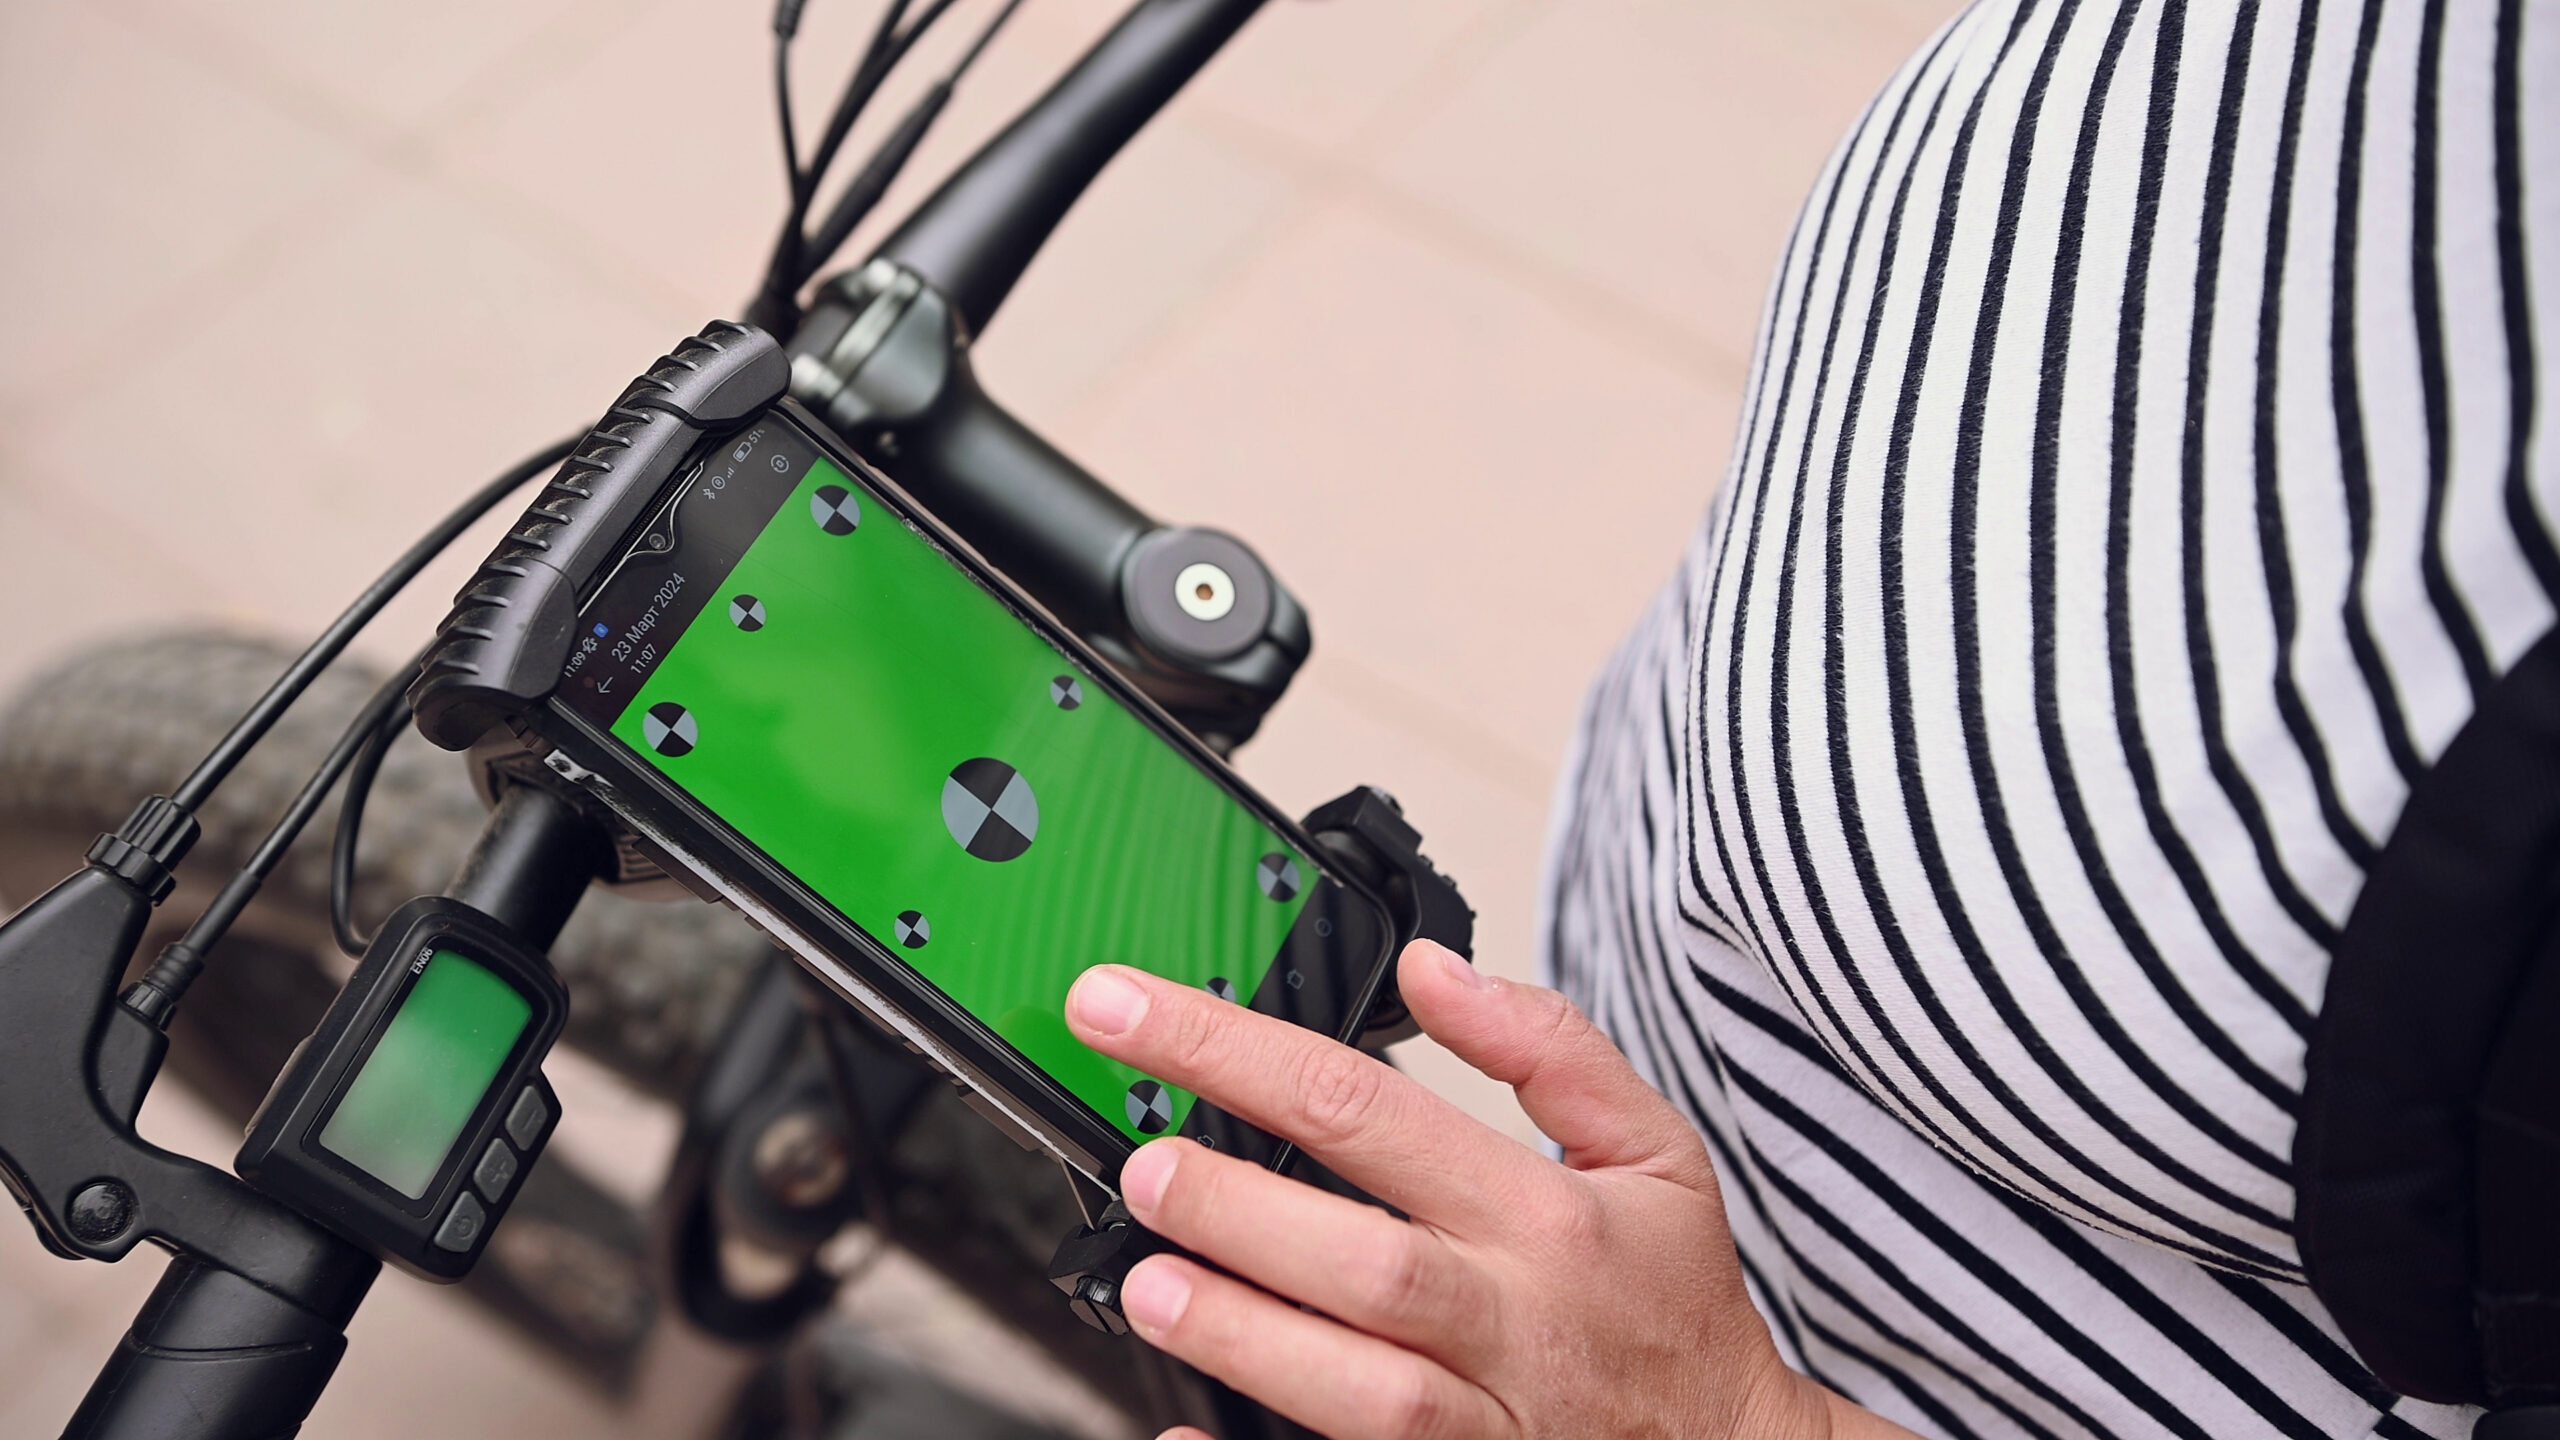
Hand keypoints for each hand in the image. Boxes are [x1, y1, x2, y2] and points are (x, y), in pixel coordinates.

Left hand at [1064, 941, 1911, 1439]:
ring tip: (1148, 1286)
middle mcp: (1510, 1321)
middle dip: (1241, 1213)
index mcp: (1545, 1215)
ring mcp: (1484, 1423)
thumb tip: (1431, 969)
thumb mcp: (1652, 1147)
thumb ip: (1544, 1044)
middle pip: (1363, 1263)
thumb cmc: (1674, 1300)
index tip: (1131, 1012)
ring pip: (1355, 1390)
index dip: (1231, 1050)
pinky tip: (1186, 1430)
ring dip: (1245, 1338)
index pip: (1366, 1107)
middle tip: (1145, 1165)